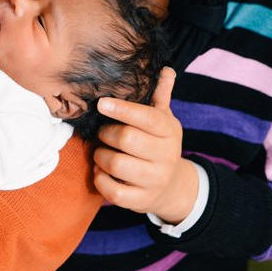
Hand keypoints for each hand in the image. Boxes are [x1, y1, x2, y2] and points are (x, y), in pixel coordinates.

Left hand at [93, 67, 198, 223]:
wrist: (172, 185)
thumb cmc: (158, 143)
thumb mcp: (162, 119)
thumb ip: (160, 95)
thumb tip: (165, 69)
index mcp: (169, 131)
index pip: (146, 117)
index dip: (122, 109)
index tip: (101, 103)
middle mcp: (166, 156)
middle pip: (127, 139)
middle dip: (106, 134)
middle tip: (101, 132)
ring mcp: (155, 180)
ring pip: (117, 165)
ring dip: (100, 156)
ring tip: (99, 151)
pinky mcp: (142, 201)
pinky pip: (114, 192)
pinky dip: (100, 180)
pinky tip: (100, 171)